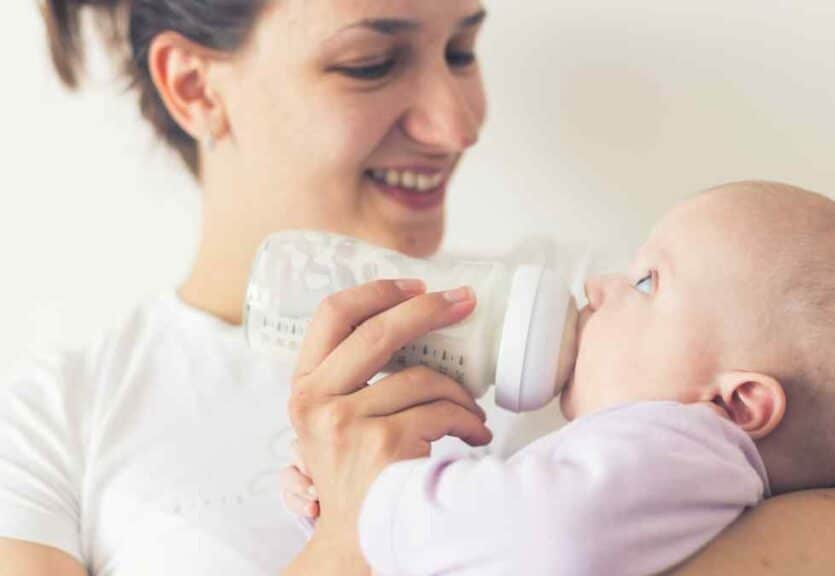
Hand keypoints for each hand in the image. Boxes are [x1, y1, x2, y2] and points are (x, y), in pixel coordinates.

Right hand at [287, 279, 491, 553]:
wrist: (358, 538)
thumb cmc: (358, 475)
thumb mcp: (333, 421)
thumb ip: (352, 377)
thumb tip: (410, 320)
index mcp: (303, 387)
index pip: (332, 314)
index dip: (378, 291)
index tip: (417, 285)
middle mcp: (316, 402)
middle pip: (380, 331)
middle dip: (430, 309)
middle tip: (464, 302)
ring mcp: (348, 423)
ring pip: (422, 379)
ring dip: (460, 393)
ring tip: (473, 410)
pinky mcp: (384, 444)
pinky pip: (441, 412)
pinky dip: (468, 422)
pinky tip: (474, 434)